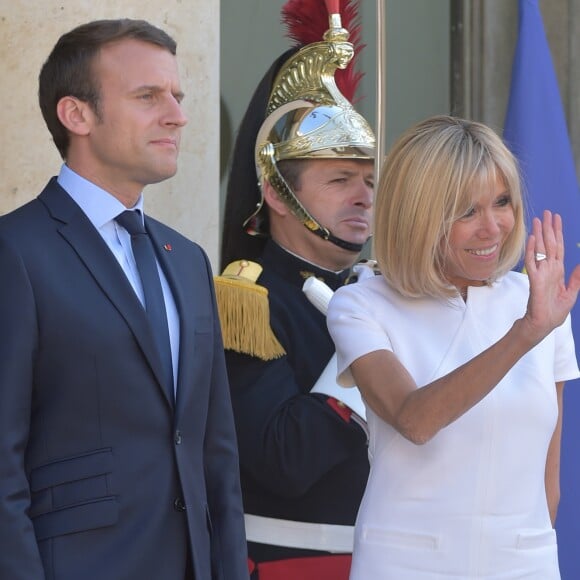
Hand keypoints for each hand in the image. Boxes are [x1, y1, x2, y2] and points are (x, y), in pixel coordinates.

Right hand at [522, 210, 579, 343]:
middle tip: (547, 212)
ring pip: (540, 249)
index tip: (556, 219)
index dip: (558, 233)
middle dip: (549, 228)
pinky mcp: (535, 279)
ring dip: (539, 234)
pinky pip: (532, 261)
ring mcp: (541, 272)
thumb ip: (576, 278)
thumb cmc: (554, 311)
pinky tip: (532, 238)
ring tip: (538, 220)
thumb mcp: (571, 293)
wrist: (543, 323)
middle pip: (549, 244)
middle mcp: (549, 268)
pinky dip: (532, 249)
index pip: (558, 247)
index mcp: (558, 270)